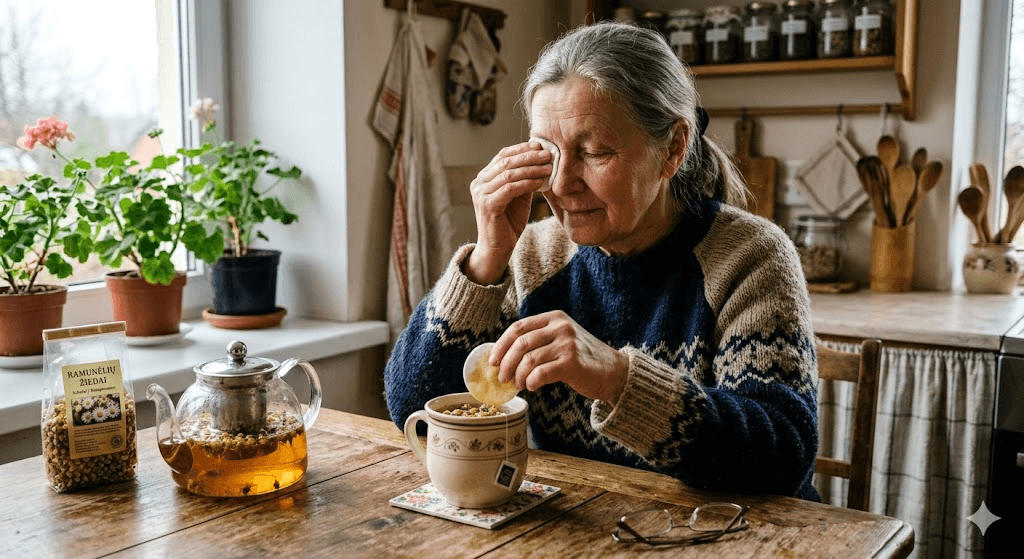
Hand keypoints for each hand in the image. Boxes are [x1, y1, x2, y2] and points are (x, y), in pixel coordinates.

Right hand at [464, 142, 551, 284]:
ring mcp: (481, 194)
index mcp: (484, 178)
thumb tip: (540, 158)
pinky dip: (527, 183)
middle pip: (506, 162)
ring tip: (548, 167)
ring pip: (509, 173)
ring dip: (531, 168)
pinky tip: (540, 182)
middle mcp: (478, 183)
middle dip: (529, 156)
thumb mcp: (519, 196)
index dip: (522, 149)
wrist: (497, 248)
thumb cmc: (509, 222)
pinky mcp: (487, 205)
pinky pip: (510, 188)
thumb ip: (525, 178)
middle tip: (548, 154)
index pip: (503, 155)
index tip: (540, 146)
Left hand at [490, 311, 629, 403]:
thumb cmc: (582, 359)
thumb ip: (538, 342)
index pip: (518, 327)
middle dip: (506, 363)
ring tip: (520, 385)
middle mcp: (561, 327)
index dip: (501, 345)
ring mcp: (567, 344)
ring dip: (519, 376)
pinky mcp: (572, 362)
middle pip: (520, 343)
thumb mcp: (561, 341)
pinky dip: (531, 382)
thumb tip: (503, 357)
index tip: (492, 361)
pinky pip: (541, 373)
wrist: (614, 372)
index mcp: (554, 318)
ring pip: (529, 360)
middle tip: (502, 378)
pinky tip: (533, 387)